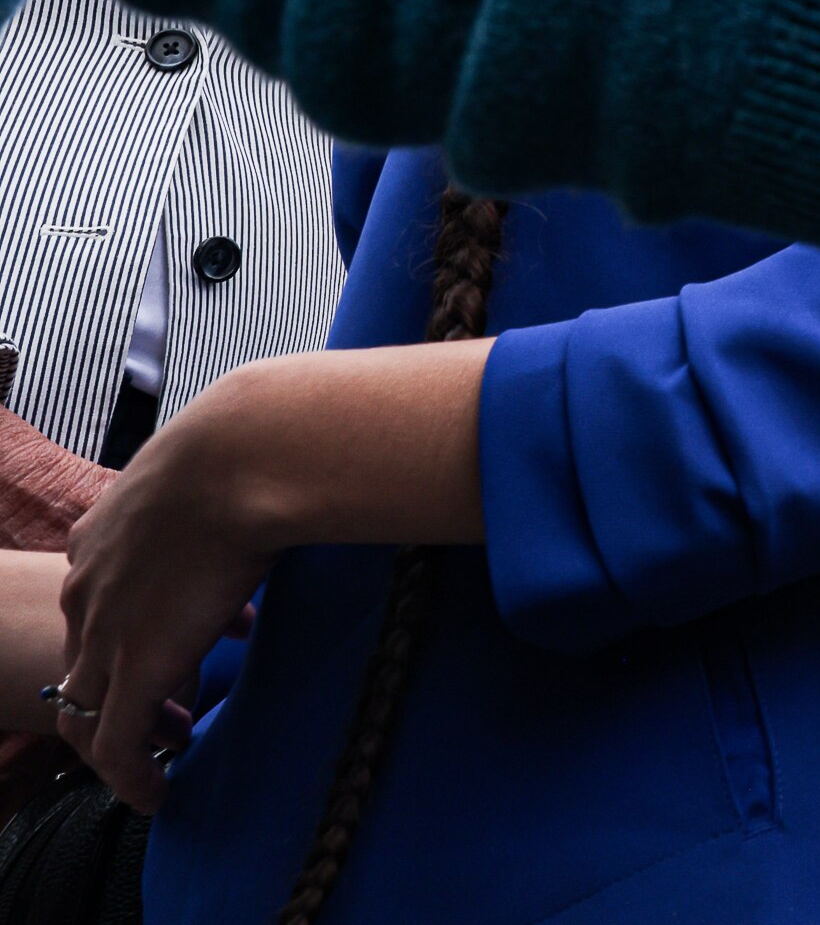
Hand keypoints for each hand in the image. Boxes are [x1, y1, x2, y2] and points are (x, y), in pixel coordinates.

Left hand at [53, 341, 490, 807]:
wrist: (253, 448)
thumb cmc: (268, 436)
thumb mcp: (240, 454)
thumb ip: (257, 471)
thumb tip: (325, 450)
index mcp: (111, 525)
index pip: (101, 592)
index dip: (140, 621)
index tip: (195, 635)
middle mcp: (92, 580)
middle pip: (84, 651)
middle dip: (129, 681)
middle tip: (178, 703)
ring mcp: (104, 628)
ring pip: (87, 706)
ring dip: (129, 732)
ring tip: (177, 740)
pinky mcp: (132, 670)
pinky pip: (112, 746)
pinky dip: (128, 777)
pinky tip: (158, 792)